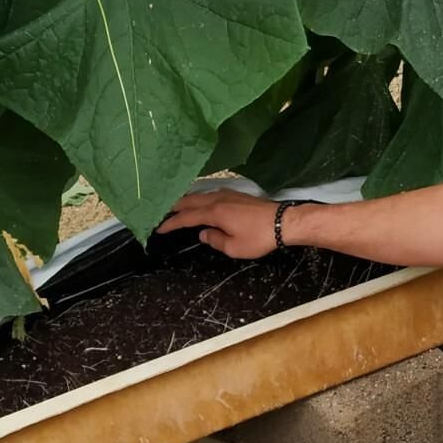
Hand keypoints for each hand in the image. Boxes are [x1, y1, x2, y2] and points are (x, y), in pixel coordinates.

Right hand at [156, 189, 280, 258]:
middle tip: (161, 212)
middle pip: (190, 200)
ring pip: (200, 195)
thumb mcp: (234, 248)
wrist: (283, 221)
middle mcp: (218, 199)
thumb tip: (203, 234)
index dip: (171, 223)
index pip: (186, 217)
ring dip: (187, 200)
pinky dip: (200, 198)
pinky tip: (201, 202)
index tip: (159, 228)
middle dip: (174, 206)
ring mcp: (228, 194)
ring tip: (177, 206)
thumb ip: (215, 241)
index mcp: (214, 213)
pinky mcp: (237, 195)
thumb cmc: (259, 237)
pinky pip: (211, 194)